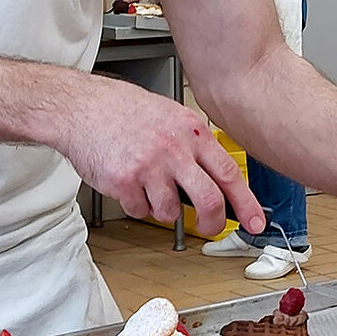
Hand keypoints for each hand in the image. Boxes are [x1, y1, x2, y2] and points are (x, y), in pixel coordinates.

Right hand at [54, 74, 265, 238]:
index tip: (255, 221)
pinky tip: (129, 183)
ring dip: (162, 208)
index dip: (246, 203)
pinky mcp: (124, 182)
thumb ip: (193, 144)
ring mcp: (149, 167)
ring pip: (170, 211)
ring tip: (149, 187)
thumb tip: (214, 178)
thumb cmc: (122, 110)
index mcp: (190, 132)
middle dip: (212, 222)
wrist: (81, 108)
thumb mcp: (170, 116)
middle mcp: (174, 149)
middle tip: (209, 227)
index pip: (229, 173)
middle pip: (209, 200)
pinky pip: (140, 210)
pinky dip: (136, 204)